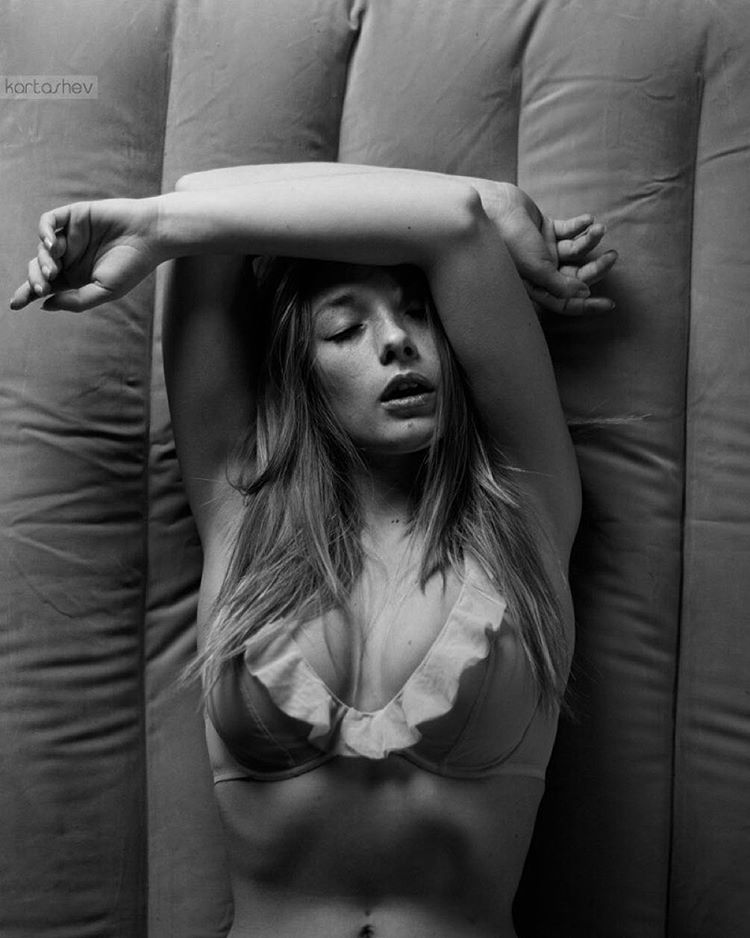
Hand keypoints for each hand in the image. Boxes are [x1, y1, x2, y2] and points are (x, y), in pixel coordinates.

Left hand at [9, 197, 161, 311]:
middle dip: (34, 280)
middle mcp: (72, 257)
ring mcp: (72, 236)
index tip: (14, 305)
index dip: (28, 294)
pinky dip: (43, 232)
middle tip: (41, 288)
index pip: (47, 287)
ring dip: (42, 261)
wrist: (151, 235)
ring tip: (54, 270)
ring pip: (42, 248)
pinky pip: (48, 221)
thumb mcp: (105, 291)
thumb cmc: (133, 266)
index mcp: (78, 278)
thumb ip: (76, 301)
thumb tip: (44, 304)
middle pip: (39, 269)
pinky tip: (51, 244)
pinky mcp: (74, 216)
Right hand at [473, 181, 616, 314]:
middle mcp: (541, 271)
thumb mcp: (537, 269)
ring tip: (599, 228)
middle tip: (612, 257)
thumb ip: (560, 284)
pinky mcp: (545, 229)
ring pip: (575, 251)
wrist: (494, 209)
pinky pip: (568, 230)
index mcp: (536, 286)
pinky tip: (587, 219)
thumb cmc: (510, 243)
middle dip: (596, 268)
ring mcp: (544, 249)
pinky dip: (580, 225)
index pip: (564, 302)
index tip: (610, 304)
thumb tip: (584, 294)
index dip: (586, 306)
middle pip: (576, 276)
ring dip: (590, 240)